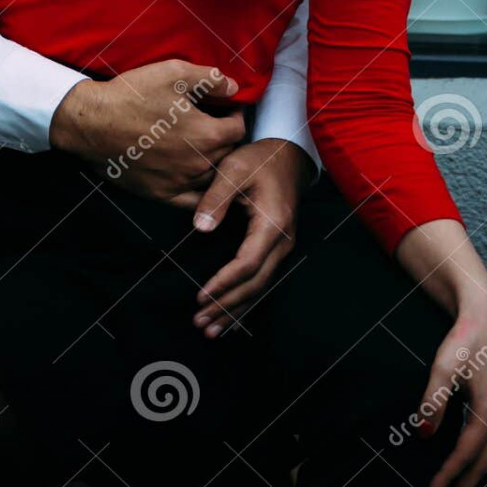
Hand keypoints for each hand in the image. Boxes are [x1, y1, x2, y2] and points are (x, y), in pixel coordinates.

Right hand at [50, 60, 245, 201]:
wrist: (91, 124)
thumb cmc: (132, 95)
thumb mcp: (173, 73)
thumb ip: (209, 79)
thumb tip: (233, 87)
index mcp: (207, 134)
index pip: (239, 129)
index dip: (235, 115)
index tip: (226, 109)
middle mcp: (198, 163)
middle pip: (229, 154)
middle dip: (225, 139)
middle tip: (214, 125)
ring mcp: (179, 182)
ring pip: (213, 177)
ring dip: (214, 162)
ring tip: (203, 148)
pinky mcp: (160, 194)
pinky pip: (192, 200)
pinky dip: (199, 190)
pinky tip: (194, 176)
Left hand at [191, 139, 313, 335]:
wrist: (288, 157)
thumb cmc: (259, 161)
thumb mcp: (234, 170)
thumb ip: (215, 198)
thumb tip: (201, 229)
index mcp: (272, 226)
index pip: (247, 264)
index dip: (224, 283)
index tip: (201, 296)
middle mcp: (282, 243)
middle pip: (254, 284)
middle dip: (226, 306)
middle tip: (199, 321)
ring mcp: (282, 249)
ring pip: (259, 288)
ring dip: (235, 311)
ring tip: (210, 329)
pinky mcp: (276, 250)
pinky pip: (261, 282)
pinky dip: (244, 301)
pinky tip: (229, 316)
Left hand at [421, 305, 486, 486]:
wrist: (485, 316)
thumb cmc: (464, 340)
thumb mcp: (444, 366)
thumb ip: (433, 399)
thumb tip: (425, 433)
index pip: (466, 452)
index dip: (450, 474)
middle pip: (482, 462)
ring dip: (471, 475)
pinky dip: (476, 459)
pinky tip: (463, 465)